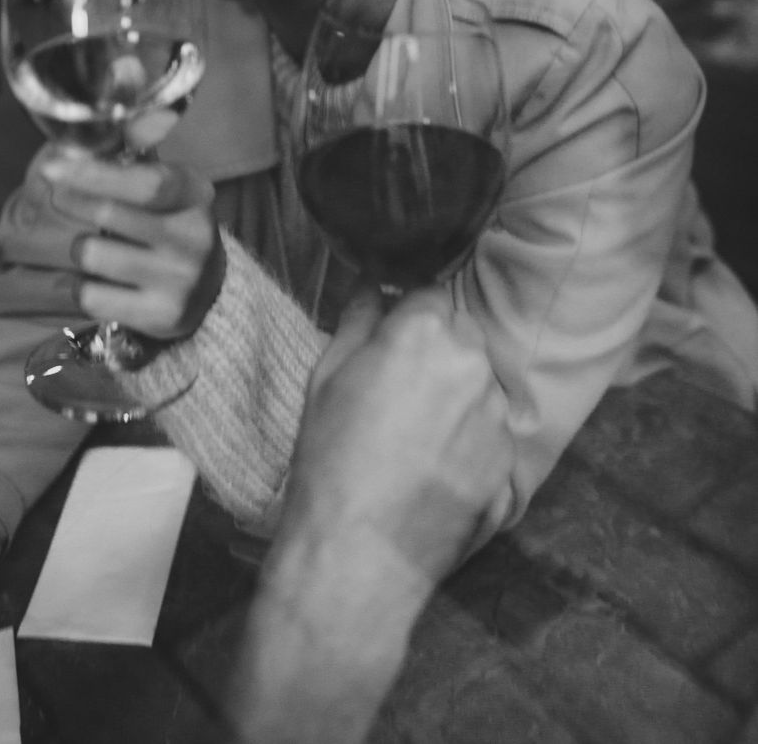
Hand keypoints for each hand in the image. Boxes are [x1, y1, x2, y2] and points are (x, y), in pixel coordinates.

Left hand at [39, 151, 225, 339]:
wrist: (211, 291)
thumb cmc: (172, 227)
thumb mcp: (170, 189)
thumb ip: (135, 161)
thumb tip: (97, 136)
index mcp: (195, 195)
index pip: (143, 182)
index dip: (94, 173)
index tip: (52, 167)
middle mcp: (193, 237)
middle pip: (108, 214)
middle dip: (73, 201)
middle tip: (60, 197)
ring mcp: (180, 280)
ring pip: (92, 254)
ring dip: (80, 247)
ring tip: (94, 247)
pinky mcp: (161, 316)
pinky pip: (91, 296)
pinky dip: (81, 286)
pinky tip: (96, 281)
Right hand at [276, 285, 511, 587]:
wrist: (359, 551)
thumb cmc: (330, 456)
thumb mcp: (327, 375)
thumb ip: (358, 319)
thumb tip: (373, 285)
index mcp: (425, 331)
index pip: (428, 295)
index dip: (407, 316)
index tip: (389, 340)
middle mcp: (473, 362)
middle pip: (462, 335)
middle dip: (437, 349)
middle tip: (400, 388)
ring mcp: (497, 414)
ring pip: (479, 383)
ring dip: (457, 392)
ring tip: (417, 434)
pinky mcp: (509, 460)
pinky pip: (490, 430)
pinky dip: (470, 437)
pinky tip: (435, 465)